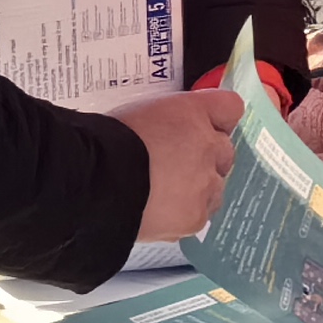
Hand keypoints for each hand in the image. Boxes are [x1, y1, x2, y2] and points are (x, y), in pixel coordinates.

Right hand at [112, 82, 242, 243]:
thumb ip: (164, 121)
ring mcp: (205, 183)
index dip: (217, 117)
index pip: (229, 107)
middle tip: (174, 165)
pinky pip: (199, 215)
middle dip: (205, 157)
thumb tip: (168, 131)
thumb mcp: (135, 114)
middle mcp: (208, 145)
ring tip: (163, 194)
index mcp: (192, 112)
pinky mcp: (196, 216)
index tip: (203, 126)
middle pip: (225, 150)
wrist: (92, 183)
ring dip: (199, 189)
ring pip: (216, 187)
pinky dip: (183, 216)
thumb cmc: (102, 142)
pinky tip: (157, 213)